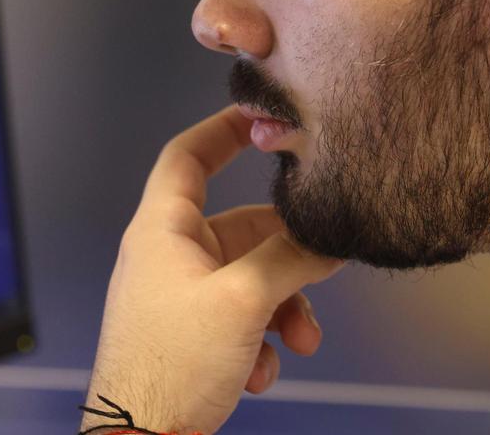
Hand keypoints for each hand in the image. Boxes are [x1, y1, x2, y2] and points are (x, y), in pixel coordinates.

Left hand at [80, 105, 343, 433]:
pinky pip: (239, 319)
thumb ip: (289, 260)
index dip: (221, 131)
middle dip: (285, 259)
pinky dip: (259, 342)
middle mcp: (167, 256)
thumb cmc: (170, 364)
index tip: (259, 116)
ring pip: (248, 281)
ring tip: (295, 342)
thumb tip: (328, 235)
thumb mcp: (240, 302)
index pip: (186, 157)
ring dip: (281, 310)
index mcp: (161, 230)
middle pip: (239, 229)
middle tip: (322, 272)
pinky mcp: (189, 335)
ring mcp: (177, 296)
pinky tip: (259, 373)